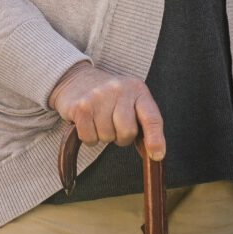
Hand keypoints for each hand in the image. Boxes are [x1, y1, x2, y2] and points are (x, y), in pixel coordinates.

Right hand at [47, 61, 165, 159]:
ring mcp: (98, 96)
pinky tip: (87, 123)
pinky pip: (89, 138)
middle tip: (115, 127)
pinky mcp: (80, 107)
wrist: (76, 78)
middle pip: (127, 131)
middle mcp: (119, 89)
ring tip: (99, 121)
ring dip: (104, 136)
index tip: (157, 155)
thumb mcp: (131, 101)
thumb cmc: (109, 97)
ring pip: (107, 137)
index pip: (151, 117)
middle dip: (122, 137)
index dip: (156, 139)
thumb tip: (154, 154)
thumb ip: (143, 123)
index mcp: (137, 89)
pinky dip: (89, 138)